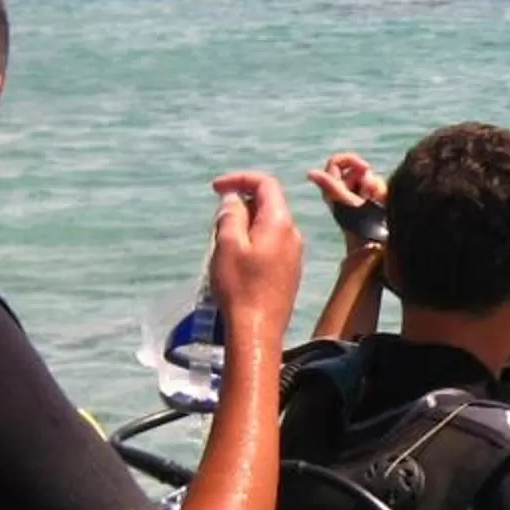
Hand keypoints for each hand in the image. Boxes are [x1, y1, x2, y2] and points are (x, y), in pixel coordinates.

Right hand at [205, 172, 302, 338]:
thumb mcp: (227, 244)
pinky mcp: (290, 271)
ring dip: (244, 225)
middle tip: (217, 223)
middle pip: (268, 203)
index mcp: (280, 222)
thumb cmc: (240, 286)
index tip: (216, 189)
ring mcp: (294, 254)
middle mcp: (293, 234)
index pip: (266, 183)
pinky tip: (237, 261)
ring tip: (223, 245)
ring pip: (268, 225)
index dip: (239, 179)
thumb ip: (231, 214)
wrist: (258, 330)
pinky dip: (252, 241)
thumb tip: (234, 199)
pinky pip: (271, 244)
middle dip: (240, 204)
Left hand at [307, 153, 387, 244]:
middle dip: (367, 177)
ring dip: (376, 187)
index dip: (351, 160)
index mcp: (333, 189)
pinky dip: (380, 192)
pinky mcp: (368, 200)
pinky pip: (376, 187)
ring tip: (377, 202)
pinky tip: (382, 204)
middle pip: (355, 169)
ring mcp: (356, 195)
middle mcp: (343, 190)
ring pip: (368, 177)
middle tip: (371, 192)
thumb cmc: (359, 225)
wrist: (375, 243)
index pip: (336, 162)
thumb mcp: (345, 202)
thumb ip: (330, 186)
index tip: (365, 168)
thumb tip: (310, 173)